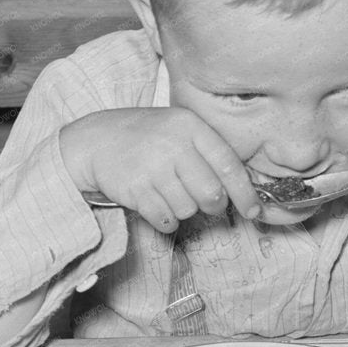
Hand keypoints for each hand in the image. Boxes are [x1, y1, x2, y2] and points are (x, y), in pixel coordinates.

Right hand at [59, 107, 261, 232]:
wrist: (94, 140)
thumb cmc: (145, 137)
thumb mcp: (178, 129)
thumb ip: (208, 152)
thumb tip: (243, 190)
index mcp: (190, 126)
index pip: (229, 164)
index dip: (245, 193)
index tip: (253, 211)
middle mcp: (173, 144)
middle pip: (211, 193)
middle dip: (212, 205)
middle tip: (204, 202)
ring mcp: (153, 167)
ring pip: (188, 209)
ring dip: (183, 209)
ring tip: (168, 193)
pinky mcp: (135, 189)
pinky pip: (166, 219)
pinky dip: (166, 220)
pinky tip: (157, 206)